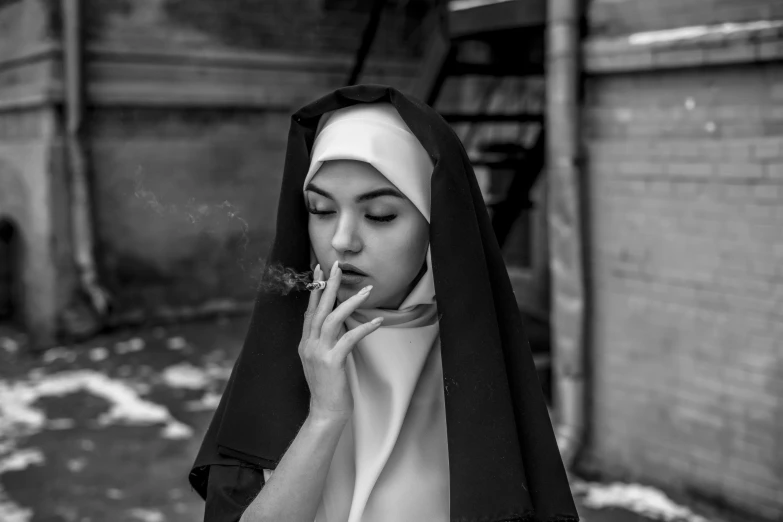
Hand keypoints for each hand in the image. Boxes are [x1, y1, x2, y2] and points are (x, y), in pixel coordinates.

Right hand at [299, 261, 382, 421]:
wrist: (325, 412)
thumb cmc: (328, 387)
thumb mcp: (321, 360)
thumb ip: (324, 341)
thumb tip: (336, 322)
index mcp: (305, 343)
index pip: (309, 310)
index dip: (315, 290)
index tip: (320, 271)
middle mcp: (308, 345)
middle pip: (318, 308)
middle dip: (328, 285)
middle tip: (337, 267)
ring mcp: (318, 353)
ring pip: (332, 319)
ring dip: (349, 302)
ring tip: (367, 290)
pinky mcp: (332, 362)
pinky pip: (349, 338)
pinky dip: (364, 327)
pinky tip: (377, 320)